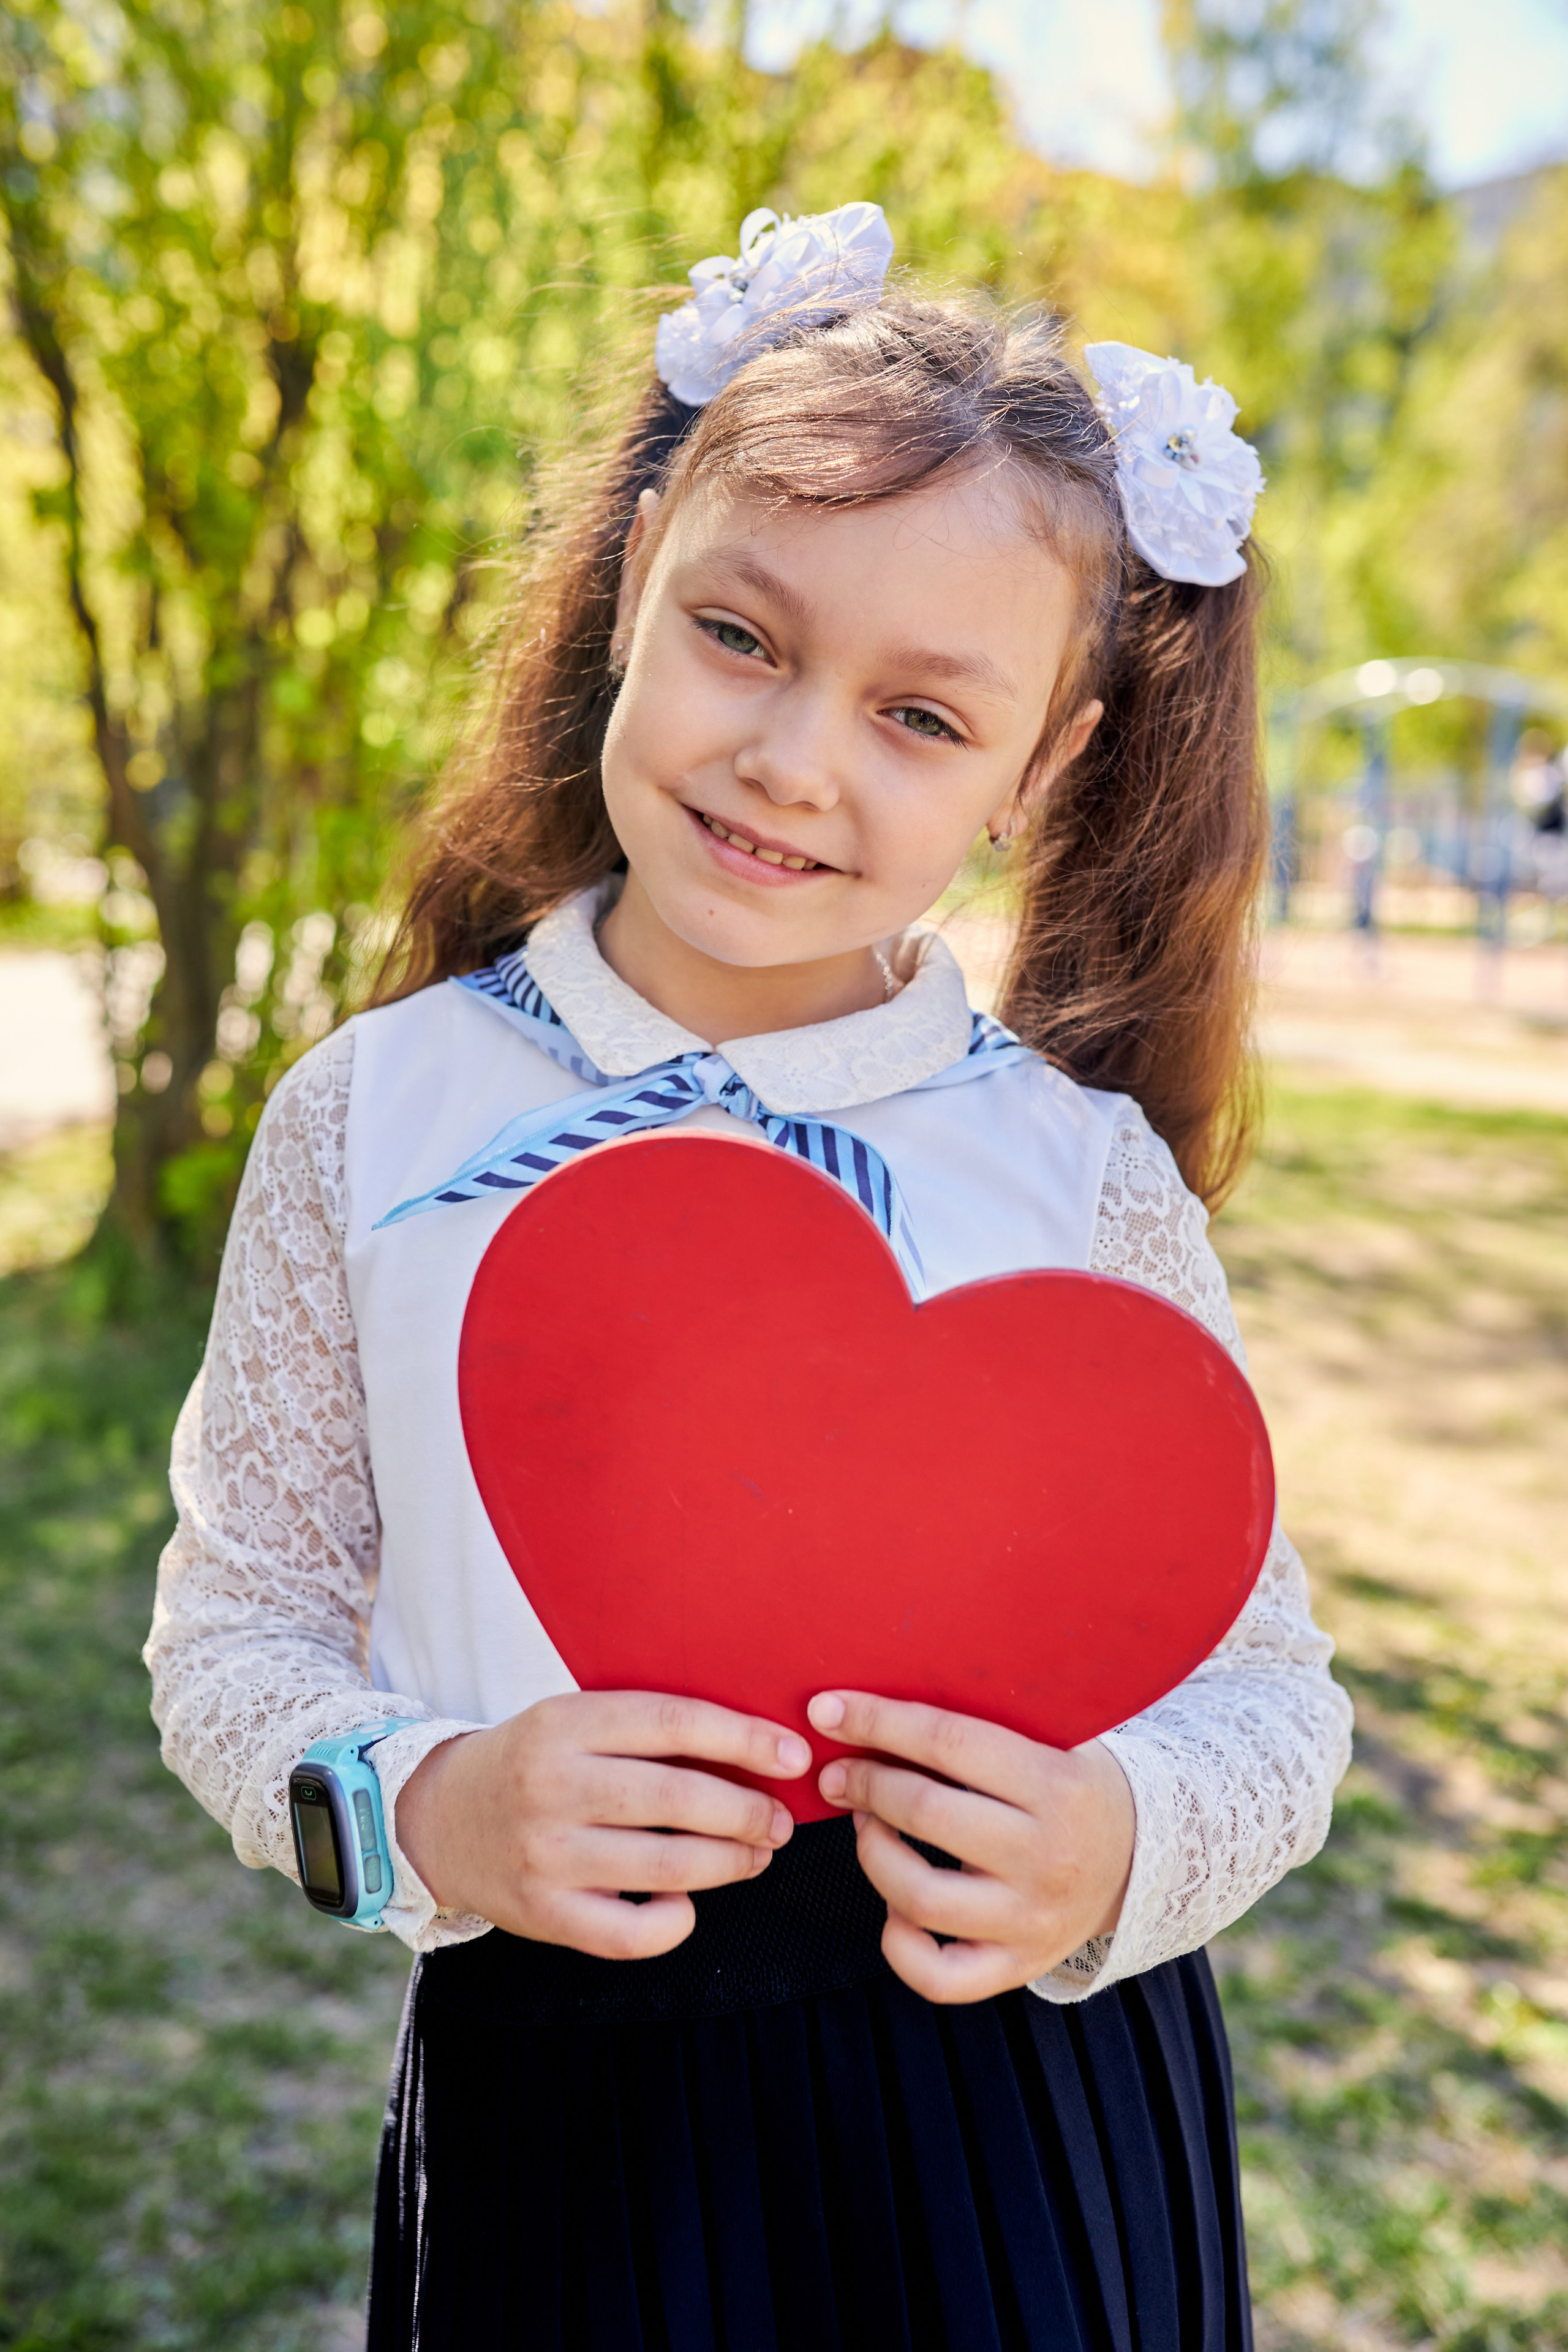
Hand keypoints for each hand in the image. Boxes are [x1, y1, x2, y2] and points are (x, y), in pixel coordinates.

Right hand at [395, 1692, 809, 1959]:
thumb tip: (756, 1747)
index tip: (793, 1755)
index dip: (745, 1739)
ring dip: (729, 1863)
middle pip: (678, 1798)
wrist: (439, 1818)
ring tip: (755, 1855)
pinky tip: (689, 1904)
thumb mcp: (573, 1719)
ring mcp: (544, 1854)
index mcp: (564, 1722)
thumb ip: (646, 1729)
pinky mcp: (541, 1913)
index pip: (674, 1722)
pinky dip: (674, 1922)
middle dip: (748, 1812)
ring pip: (666, 1867)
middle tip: (779, 1821)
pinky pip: (628, 1933)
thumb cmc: (532, 1762)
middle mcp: (552, 1786)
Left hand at [807, 1691, 1134, 2003]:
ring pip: (919, 1897)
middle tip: (838, 1773)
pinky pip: (938, 1975)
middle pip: (926, 1813)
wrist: (1139, 1859)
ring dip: (872, 1852)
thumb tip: (878, 1705)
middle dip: (864, 1783)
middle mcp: (1047, 1856)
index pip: (949, 1742)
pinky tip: (893, 1907)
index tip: (828, 1710)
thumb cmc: (1072, 1784)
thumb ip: (980, 1723)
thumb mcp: (1052, 1738)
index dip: (878, 1722)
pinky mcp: (1018, 1965)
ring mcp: (1032, 1919)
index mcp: (1057, 1784)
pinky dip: (899, 1944)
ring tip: (866, 1826)